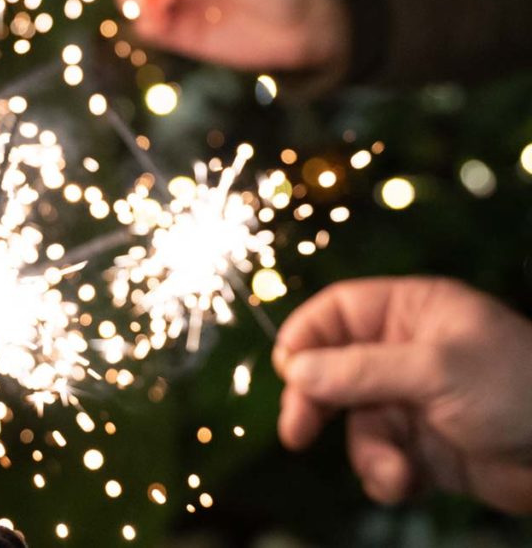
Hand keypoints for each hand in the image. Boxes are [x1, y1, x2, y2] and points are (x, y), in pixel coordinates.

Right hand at [273, 277, 531, 512]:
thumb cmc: (517, 389)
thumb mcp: (436, 370)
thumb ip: (360, 369)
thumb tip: (294, 368)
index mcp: (410, 313)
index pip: (338, 312)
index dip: (306, 335)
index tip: (286, 369)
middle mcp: (403, 352)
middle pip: (332, 368)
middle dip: (316, 403)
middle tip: (297, 432)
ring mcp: (410, 400)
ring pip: (355, 422)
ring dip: (367, 452)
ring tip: (394, 473)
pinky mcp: (420, 445)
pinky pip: (379, 456)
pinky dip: (386, 474)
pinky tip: (409, 483)